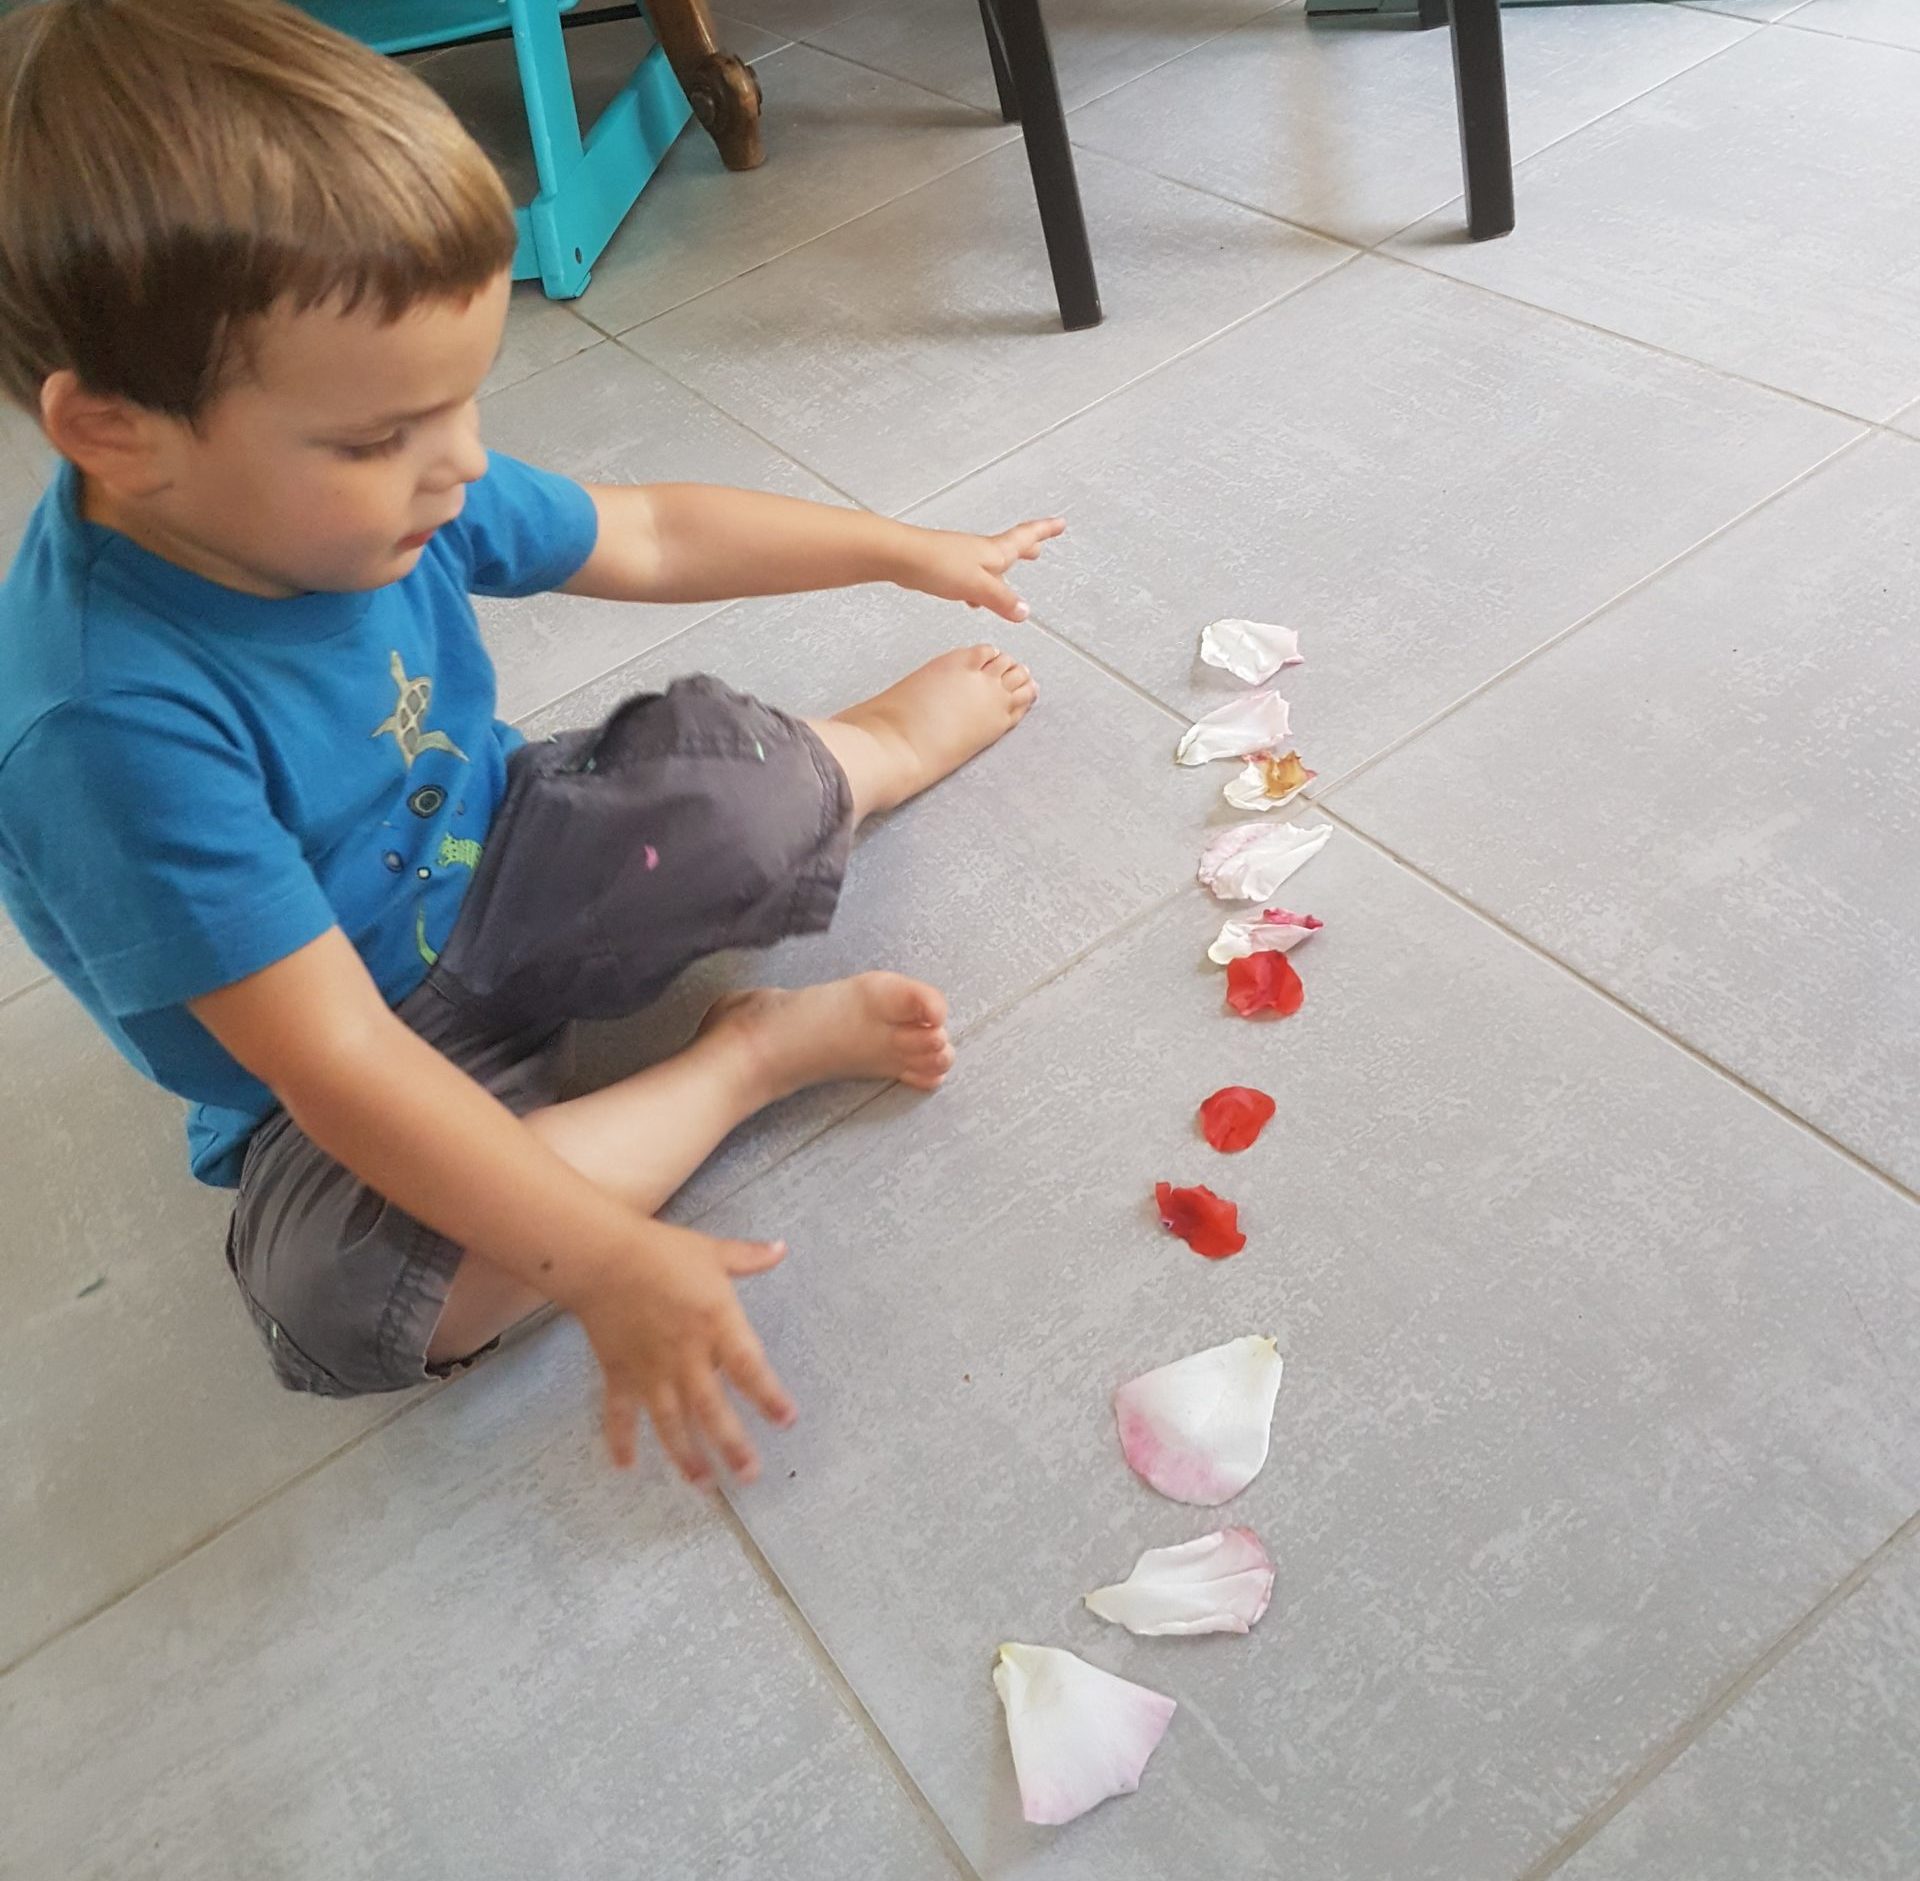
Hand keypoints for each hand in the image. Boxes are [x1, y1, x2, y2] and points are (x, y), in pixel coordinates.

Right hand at [571, 1219, 796, 1483]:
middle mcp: (686, 1354)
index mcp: (715, 1323)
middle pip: (712, 1408)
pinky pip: (619, 1413)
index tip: (787, 1421)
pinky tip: (626, 1466)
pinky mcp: (619, 1372)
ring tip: (703, 1485)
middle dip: (731, 1445)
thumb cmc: (660, 1251)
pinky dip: (620, 1439)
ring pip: (670, 1421)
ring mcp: (650, 1368)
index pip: (749, 1367)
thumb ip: (748, 1257)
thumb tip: (781, 1248)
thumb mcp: (711, 1251)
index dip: (769, 1396)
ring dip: (686, 1455)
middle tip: (749, 1475)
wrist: (601, 1256)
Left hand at [905, 516, 1064, 621]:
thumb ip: (1002, 600)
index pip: (1026, 537)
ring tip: (1011, 574)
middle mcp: (981, 552)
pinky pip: (971, 576)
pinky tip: (973, 598)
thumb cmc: (937, 564)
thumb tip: (1024, 612)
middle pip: (1010, 546)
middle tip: (1040, 545)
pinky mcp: (946, 568)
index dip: (1045, 530)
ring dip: (1004, 567)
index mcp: (993, 551)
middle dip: (1028, 546)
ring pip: (990, 563)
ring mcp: (963, 558)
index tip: (1060, 523)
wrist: (901, 557)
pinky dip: (980, 585)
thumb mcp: (977, 586)